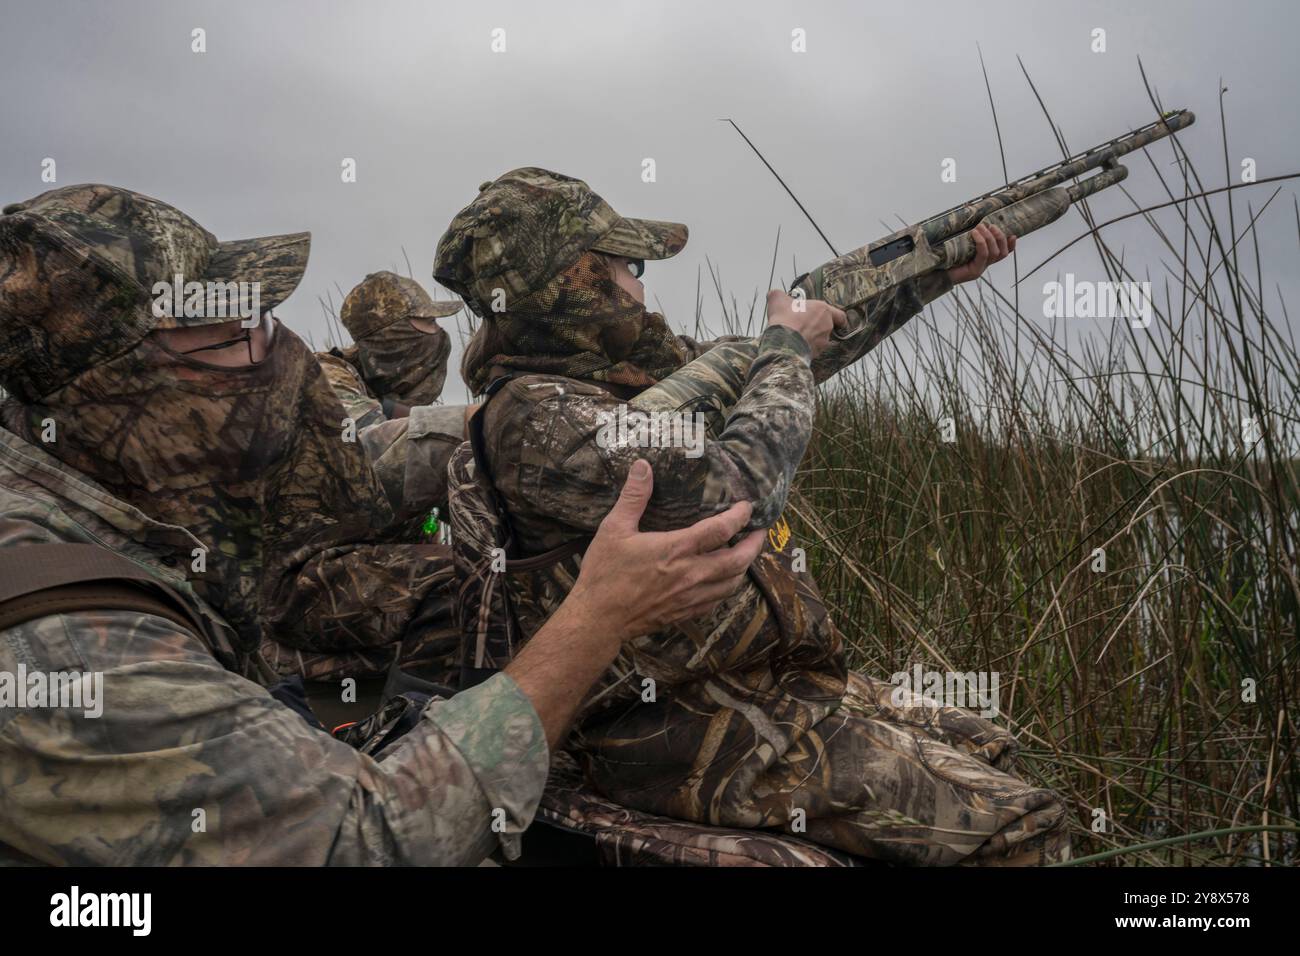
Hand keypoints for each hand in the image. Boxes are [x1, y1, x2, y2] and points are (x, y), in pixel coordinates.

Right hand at [568, 459, 764, 646]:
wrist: (599, 619)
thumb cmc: (604, 574)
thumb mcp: (614, 528)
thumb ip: (633, 497)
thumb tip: (643, 466)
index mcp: (676, 550)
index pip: (720, 530)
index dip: (739, 516)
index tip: (747, 506)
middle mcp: (690, 574)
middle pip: (738, 560)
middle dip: (754, 544)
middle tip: (760, 532)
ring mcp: (690, 597)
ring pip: (732, 583)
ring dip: (744, 567)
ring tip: (746, 554)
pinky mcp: (684, 613)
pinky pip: (717, 601)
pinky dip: (727, 587)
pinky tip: (723, 580)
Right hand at [766, 289, 846, 357]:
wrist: (783, 342)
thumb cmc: (785, 320)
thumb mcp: (777, 300)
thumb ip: (778, 295)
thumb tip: (774, 294)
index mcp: (823, 310)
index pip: (839, 315)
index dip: (837, 318)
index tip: (835, 319)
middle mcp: (826, 326)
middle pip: (827, 327)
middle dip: (816, 326)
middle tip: (804, 324)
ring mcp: (822, 341)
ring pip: (820, 339)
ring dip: (811, 338)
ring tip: (797, 336)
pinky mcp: (816, 353)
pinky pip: (813, 350)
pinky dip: (806, 348)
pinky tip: (795, 345)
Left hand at [946, 222, 1014, 284]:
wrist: (934, 274)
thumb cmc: (944, 259)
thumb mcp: (959, 246)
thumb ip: (967, 238)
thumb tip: (972, 221)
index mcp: (982, 261)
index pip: (1002, 254)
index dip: (1010, 245)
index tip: (1013, 235)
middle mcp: (983, 266)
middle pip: (1001, 253)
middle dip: (999, 237)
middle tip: (990, 226)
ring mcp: (979, 269)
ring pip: (994, 253)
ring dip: (989, 237)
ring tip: (980, 227)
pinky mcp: (973, 272)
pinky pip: (983, 255)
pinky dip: (981, 243)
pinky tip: (975, 234)